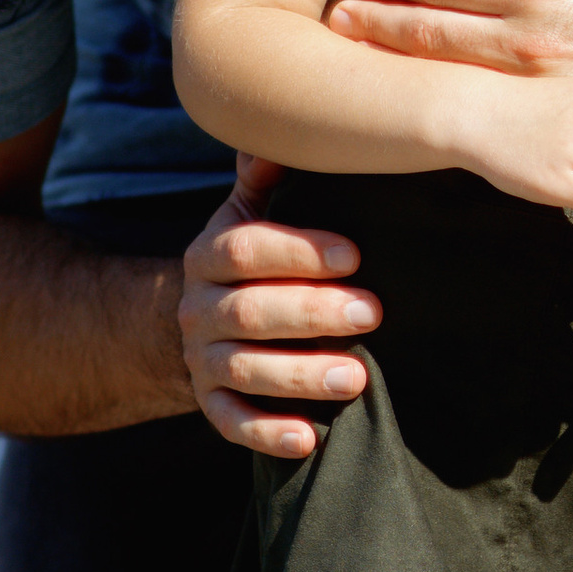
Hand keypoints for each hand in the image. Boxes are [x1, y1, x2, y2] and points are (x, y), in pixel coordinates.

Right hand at [178, 157, 383, 455]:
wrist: (203, 322)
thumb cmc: (255, 259)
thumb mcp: (253, 212)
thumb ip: (266, 177)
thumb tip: (280, 132)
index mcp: (209, 254)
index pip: (244, 249)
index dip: (297, 250)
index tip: (353, 253)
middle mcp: (199, 308)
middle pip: (249, 311)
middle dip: (313, 312)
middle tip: (373, 311)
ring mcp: (202, 360)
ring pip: (245, 370)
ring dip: (300, 376)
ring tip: (357, 377)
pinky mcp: (211, 406)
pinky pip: (232, 424)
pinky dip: (269, 434)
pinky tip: (309, 439)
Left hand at [328, 0, 572, 112]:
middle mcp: (534, 48)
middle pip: (434, 39)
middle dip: (380, 29)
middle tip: (337, 23)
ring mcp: (547, 94)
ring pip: (456, 80)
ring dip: (405, 68)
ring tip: (365, 59)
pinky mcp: (566, 123)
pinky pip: (498, 112)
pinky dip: (456, 100)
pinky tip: (432, 99)